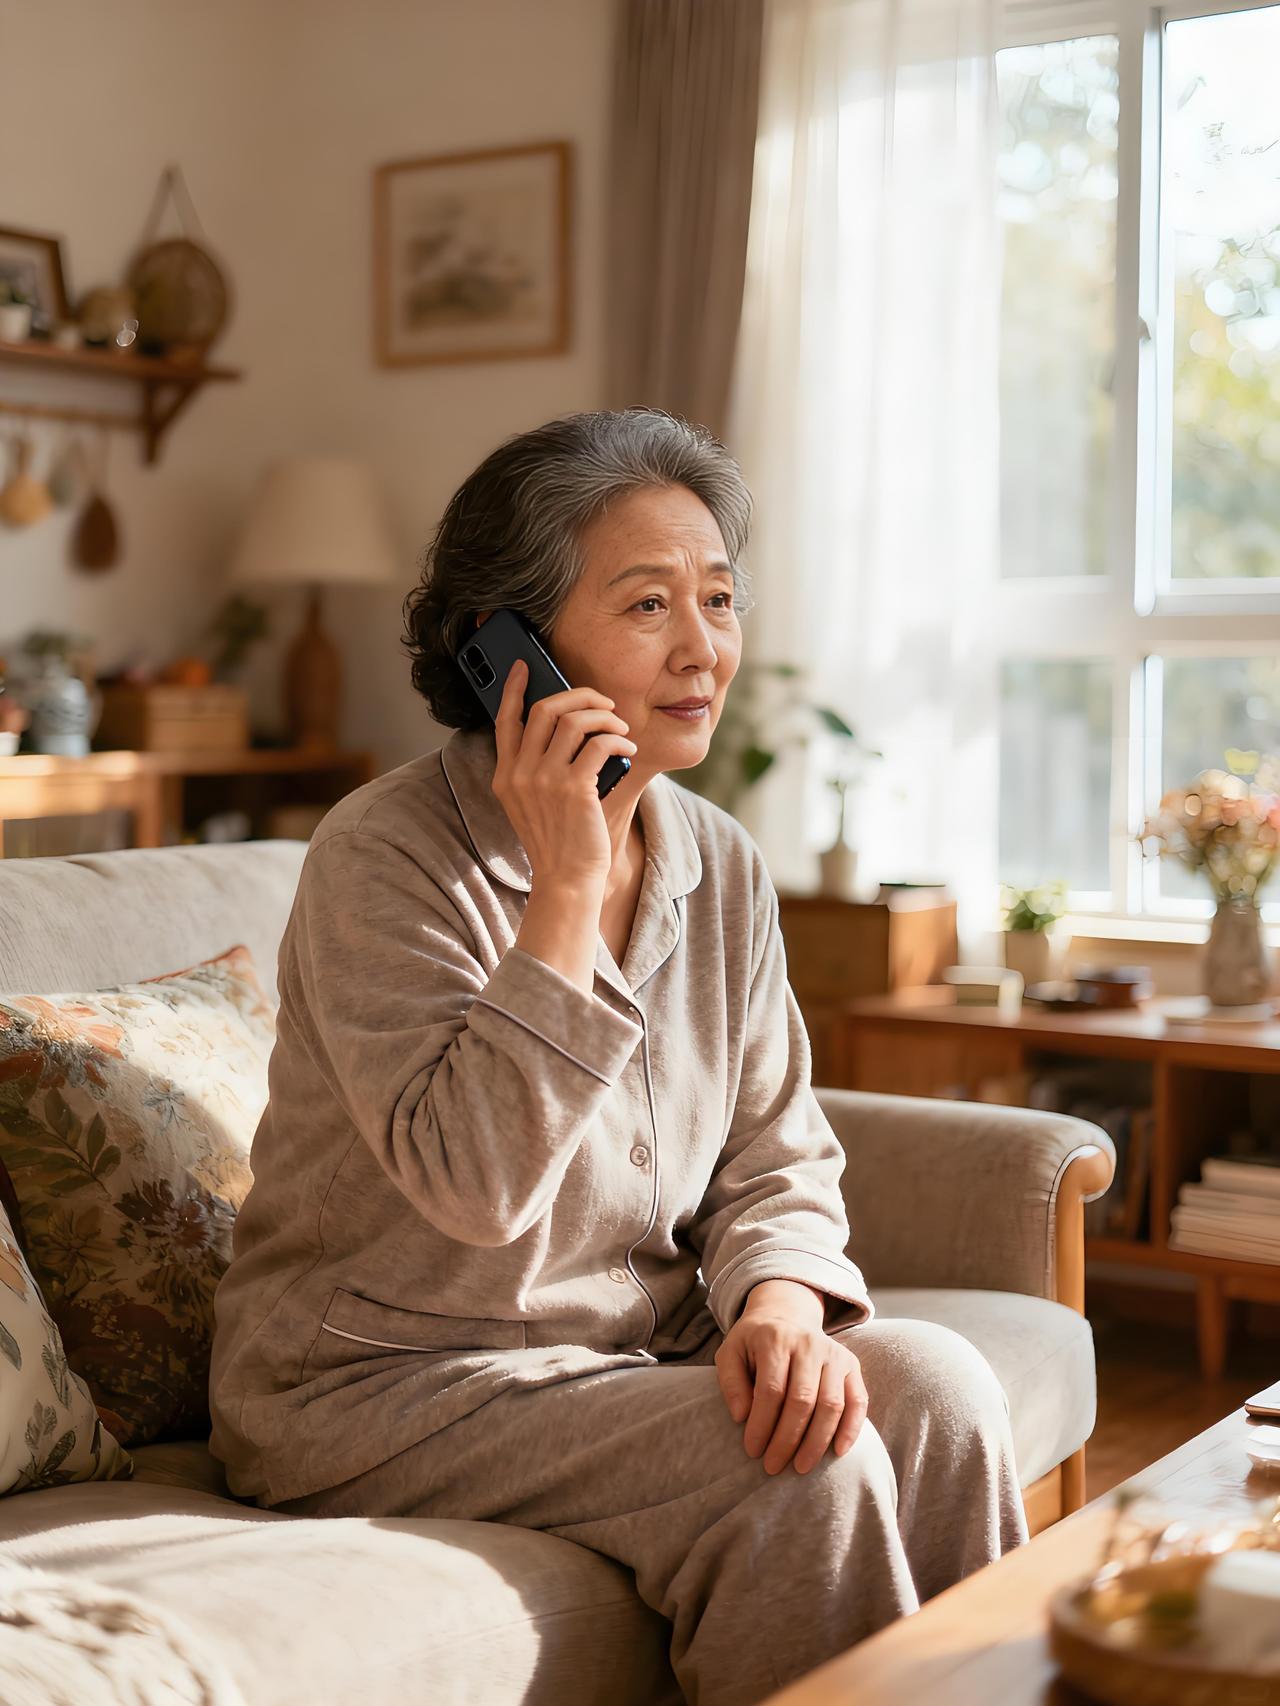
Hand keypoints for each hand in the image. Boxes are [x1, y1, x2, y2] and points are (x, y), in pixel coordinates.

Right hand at [491, 658, 637, 889]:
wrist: (566, 880)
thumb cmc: (558, 842)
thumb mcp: (531, 804)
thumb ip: (536, 770)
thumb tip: (566, 727)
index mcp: (505, 776)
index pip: (505, 720)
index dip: (514, 688)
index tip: (524, 666)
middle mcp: (519, 774)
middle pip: (544, 709)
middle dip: (578, 696)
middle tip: (601, 702)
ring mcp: (544, 780)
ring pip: (575, 720)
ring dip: (605, 716)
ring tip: (620, 727)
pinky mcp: (574, 789)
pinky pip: (600, 743)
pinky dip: (619, 740)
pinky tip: (628, 747)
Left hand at [714, 1281, 868, 1473]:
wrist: (786, 1315)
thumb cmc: (754, 1343)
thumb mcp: (730, 1353)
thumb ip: (730, 1383)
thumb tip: (741, 1417)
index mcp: (775, 1339)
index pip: (771, 1390)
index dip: (762, 1425)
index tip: (752, 1451)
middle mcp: (808, 1344)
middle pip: (802, 1400)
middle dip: (787, 1439)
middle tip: (773, 1466)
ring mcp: (834, 1354)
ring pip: (831, 1404)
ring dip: (817, 1441)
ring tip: (801, 1467)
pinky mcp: (851, 1365)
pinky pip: (858, 1400)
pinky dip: (851, 1428)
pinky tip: (838, 1452)